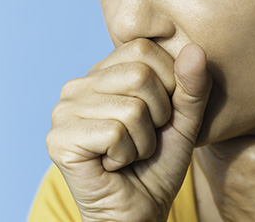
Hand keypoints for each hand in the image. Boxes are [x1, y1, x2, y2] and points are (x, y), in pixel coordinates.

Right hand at [46, 39, 211, 221]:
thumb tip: (195, 49)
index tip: (159, 115)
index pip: (143, 48)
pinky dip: (126, 156)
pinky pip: (114, 133)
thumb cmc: (158, 162)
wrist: (140, 209)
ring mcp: (64, 111)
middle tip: (143, 138)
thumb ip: (192, 85)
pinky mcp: (59, 139)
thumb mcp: (184, 119)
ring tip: (128, 153)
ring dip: (143, 141)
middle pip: (139, 75)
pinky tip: (112, 165)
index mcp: (103, 73)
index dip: (167, 83)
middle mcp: (78, 85)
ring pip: (130, 108)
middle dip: (157, 115)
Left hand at [195, 80, 254, 221]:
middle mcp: (220, 170)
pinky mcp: (220, 199)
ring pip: (206, 143)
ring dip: (218, 126)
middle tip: (229, 84)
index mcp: (241, 155)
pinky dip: (222, 147)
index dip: (219, 89)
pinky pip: (213, 161)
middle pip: (206, 125)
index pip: (214, 110)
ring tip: (235, 109)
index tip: (229, 73)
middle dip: (217, 106)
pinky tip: (240, 140)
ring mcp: (218, 186)